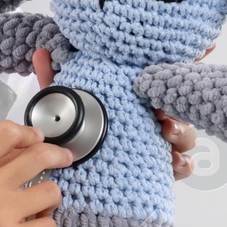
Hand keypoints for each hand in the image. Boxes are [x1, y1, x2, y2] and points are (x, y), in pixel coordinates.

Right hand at [0, 118, 68, 226]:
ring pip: (51, 191)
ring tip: (38, 204)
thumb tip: (25, 146)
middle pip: (39, 156)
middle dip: (57, 155)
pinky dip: (44, 226)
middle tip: (62, 159)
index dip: (29, 133)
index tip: (37, 140)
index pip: (7, 132)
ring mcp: (0, 215)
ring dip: (50, 197)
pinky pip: (49, 225)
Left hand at [33, 46, 212, 181]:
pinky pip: (181, 166)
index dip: (175, 73)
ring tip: (167, 131)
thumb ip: (53, 79)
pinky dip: (183, 163)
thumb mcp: (61, 106)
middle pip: (175, 108)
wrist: (66, 174)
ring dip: (181, 133)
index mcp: (131, 99)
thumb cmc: (69, 133)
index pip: (159, 83)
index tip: (173, 71)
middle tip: (164, 112)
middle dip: (175, 106)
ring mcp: (156, 143)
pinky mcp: (157, 167)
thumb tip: (42, 52)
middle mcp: (149, 119)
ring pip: (183, 135)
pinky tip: (175, 162)